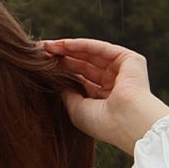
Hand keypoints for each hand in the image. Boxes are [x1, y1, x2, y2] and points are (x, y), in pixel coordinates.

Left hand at [40, 39, 168, 154]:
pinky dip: (81, 45)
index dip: (61, 72)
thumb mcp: (77, 110)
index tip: (40, 66)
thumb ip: (67, 94)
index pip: (80, 80)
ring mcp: (121, 71)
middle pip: (83, 65)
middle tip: (40, 52)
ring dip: (68, 49)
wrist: (126, 121)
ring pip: (90, 55)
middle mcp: (113, 84)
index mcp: (103, 100)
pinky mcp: (129, 59)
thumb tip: (57, 82)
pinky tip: (63, 44)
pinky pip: (99, 48)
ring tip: (46, 47)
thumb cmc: (102, 123)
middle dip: (62, 58)